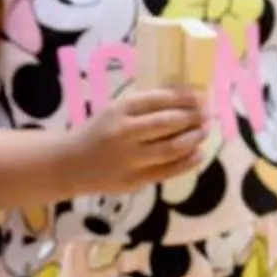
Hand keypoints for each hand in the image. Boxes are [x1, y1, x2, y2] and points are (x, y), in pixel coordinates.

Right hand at [67, 85, 208, 195]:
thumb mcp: (114, 111)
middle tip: (206, 114)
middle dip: (193, 117)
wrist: (69, 164)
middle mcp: (124, 132)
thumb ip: (143, 107)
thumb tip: (183, 100)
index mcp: (119, 110)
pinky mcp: (134, 180)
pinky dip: (187, 162)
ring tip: (203, 132)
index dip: (185, 97)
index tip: (201, 96)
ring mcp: (129, 159)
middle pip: (167, 123)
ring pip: (171, 148)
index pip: (159, 99)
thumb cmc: (97, 133)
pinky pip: (167, 171)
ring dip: (193, 138)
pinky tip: (198, 154)